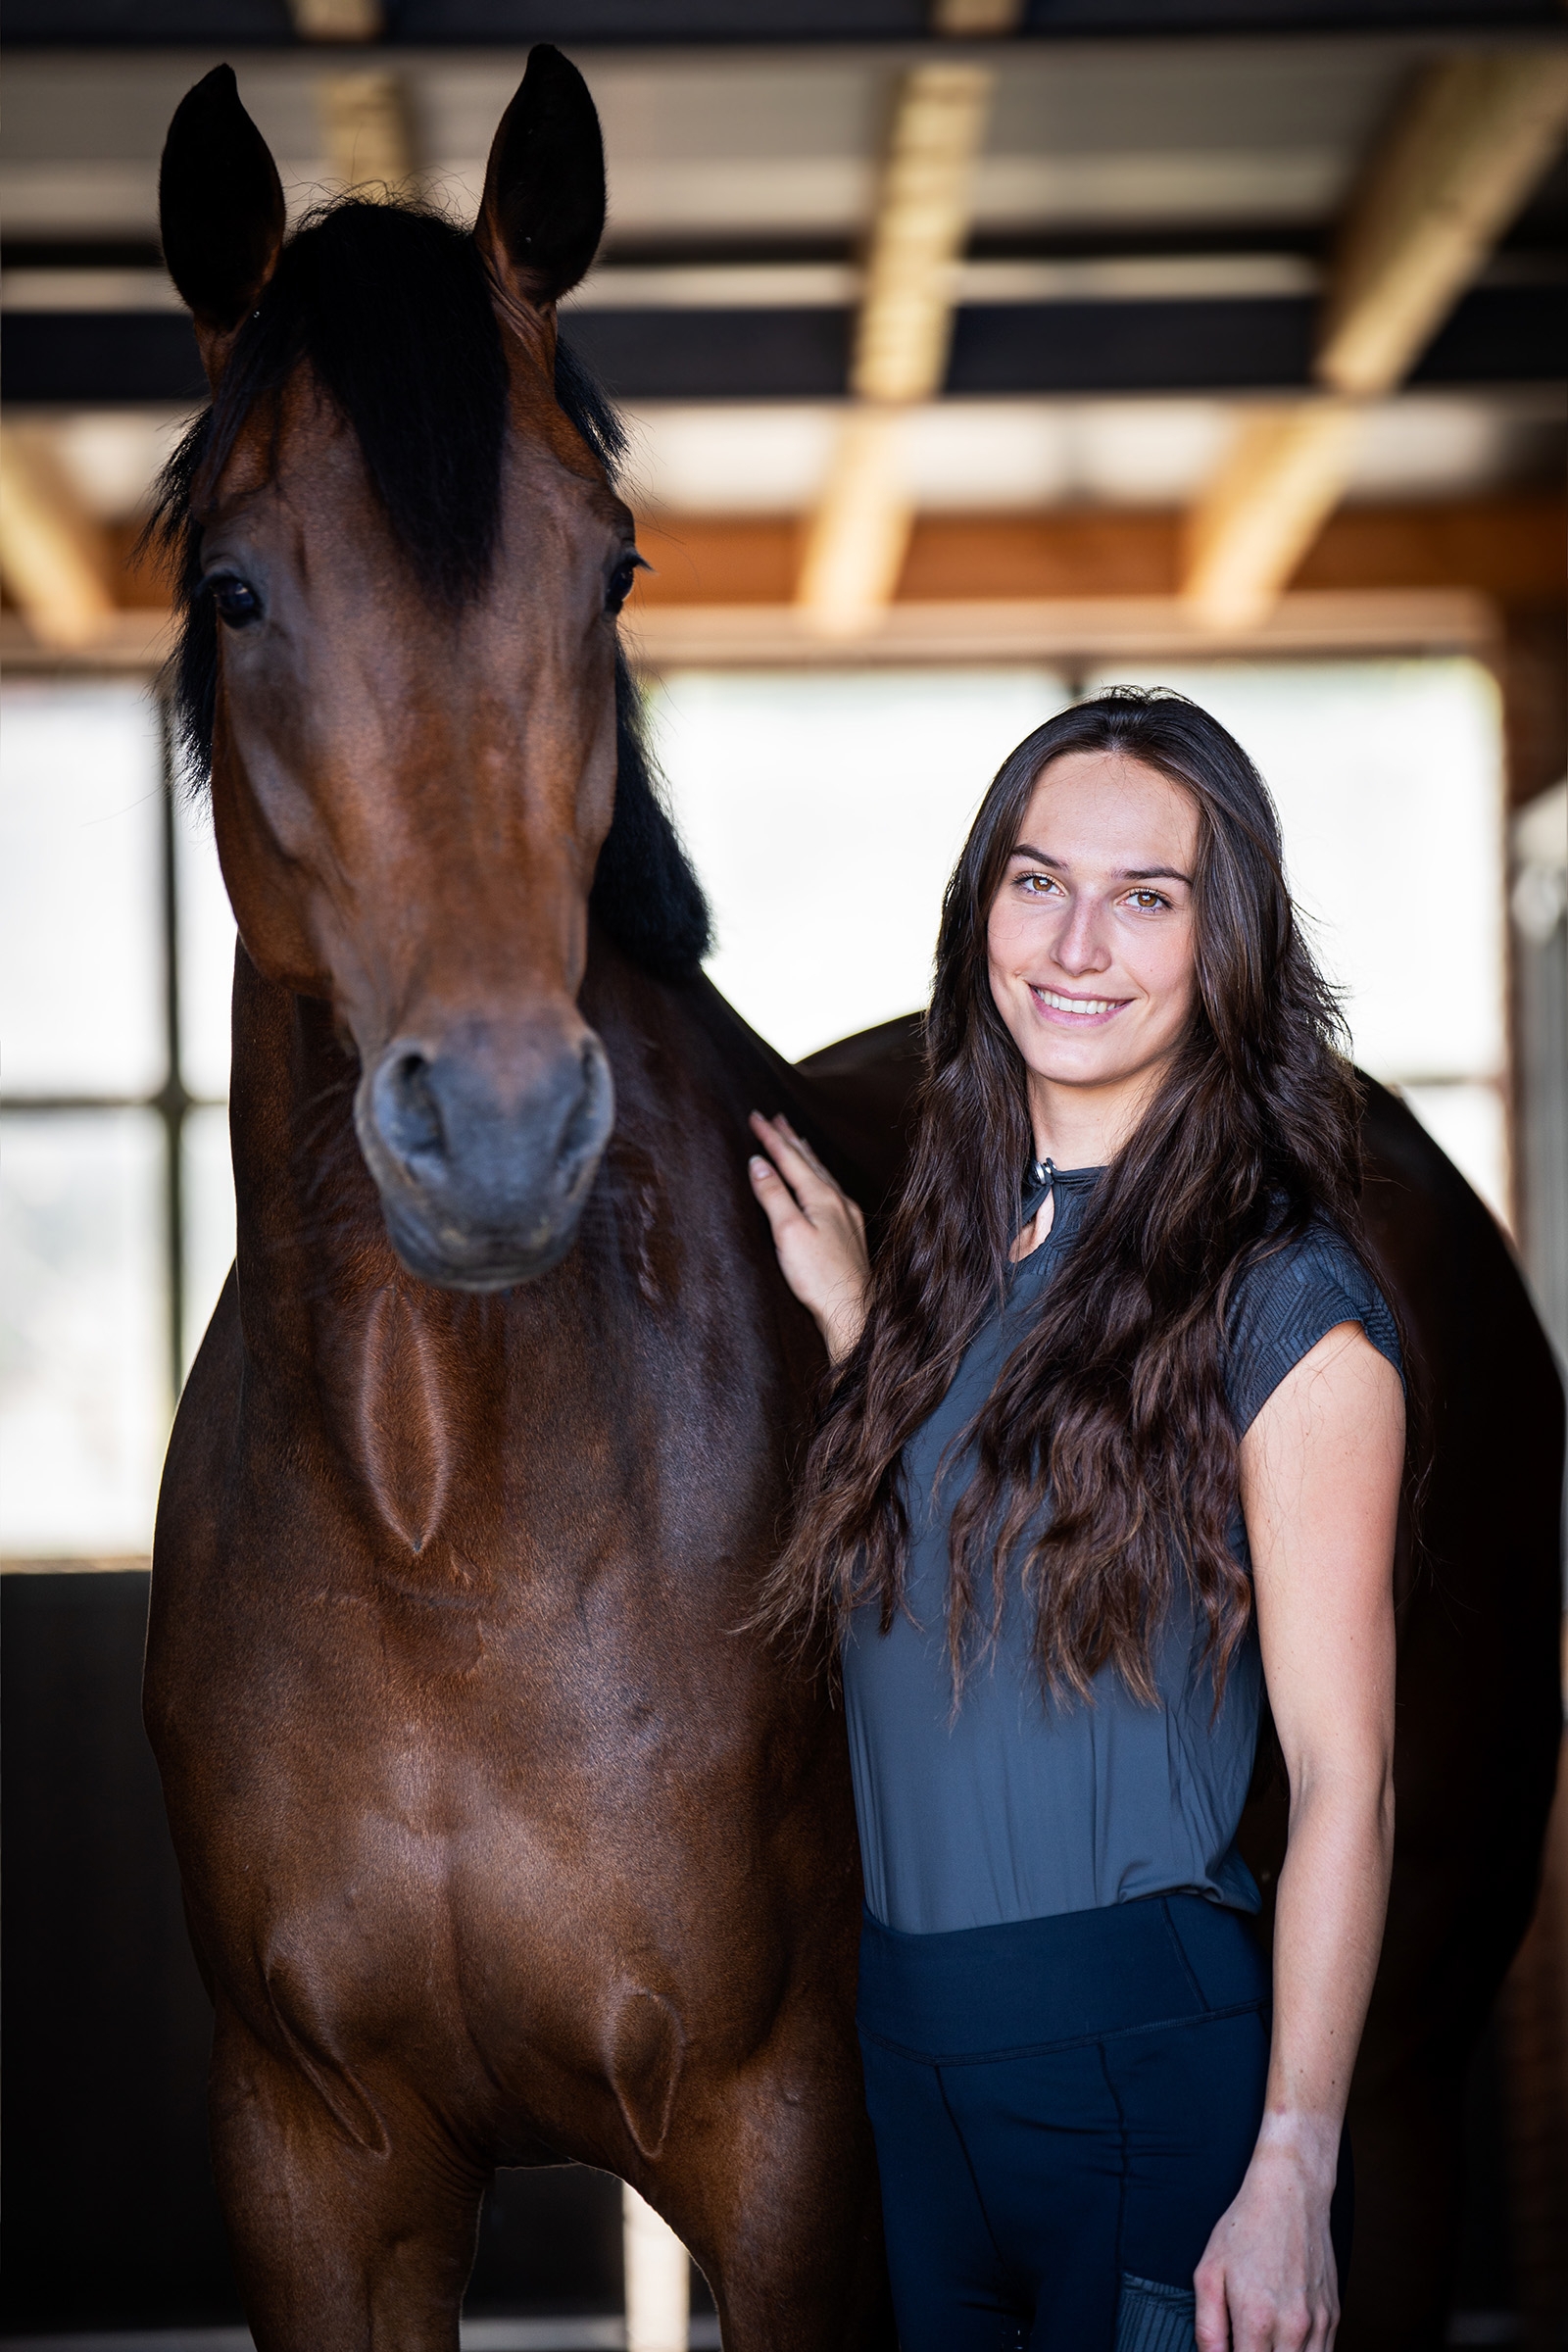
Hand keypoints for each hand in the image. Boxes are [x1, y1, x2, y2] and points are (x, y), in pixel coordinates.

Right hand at [747, 1112, 869, 1363]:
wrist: (853, 1309)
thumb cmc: (818, 1276)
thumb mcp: (787, 1232)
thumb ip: (773, 1195)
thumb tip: (758, 1164)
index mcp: (820, 1197)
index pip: (790, 1158)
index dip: (771, 1137)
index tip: (755, 1117)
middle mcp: (838, 1200)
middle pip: (809, 1160)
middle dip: (789, 1137)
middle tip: (775, 1117)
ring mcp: (846, 1216)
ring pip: (822, 1174)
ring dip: (806, 1154)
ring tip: (796, 1140)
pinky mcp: (849, 1232)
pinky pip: (831, 1190)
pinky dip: (818, 1175)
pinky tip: (820, 1182)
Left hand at [1195, 2121, 1340, 2351]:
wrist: (1292, 2193)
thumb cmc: (1246, 2228)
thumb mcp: (1209, 2272)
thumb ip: (1208, 2328)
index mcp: (1257, 2320)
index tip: (1230, 2350)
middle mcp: (1292, 2328)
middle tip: (1245, 2342)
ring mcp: (1318, 2324)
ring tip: (1265, 2342)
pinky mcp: (1333, 2316)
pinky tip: (1285, 2343)